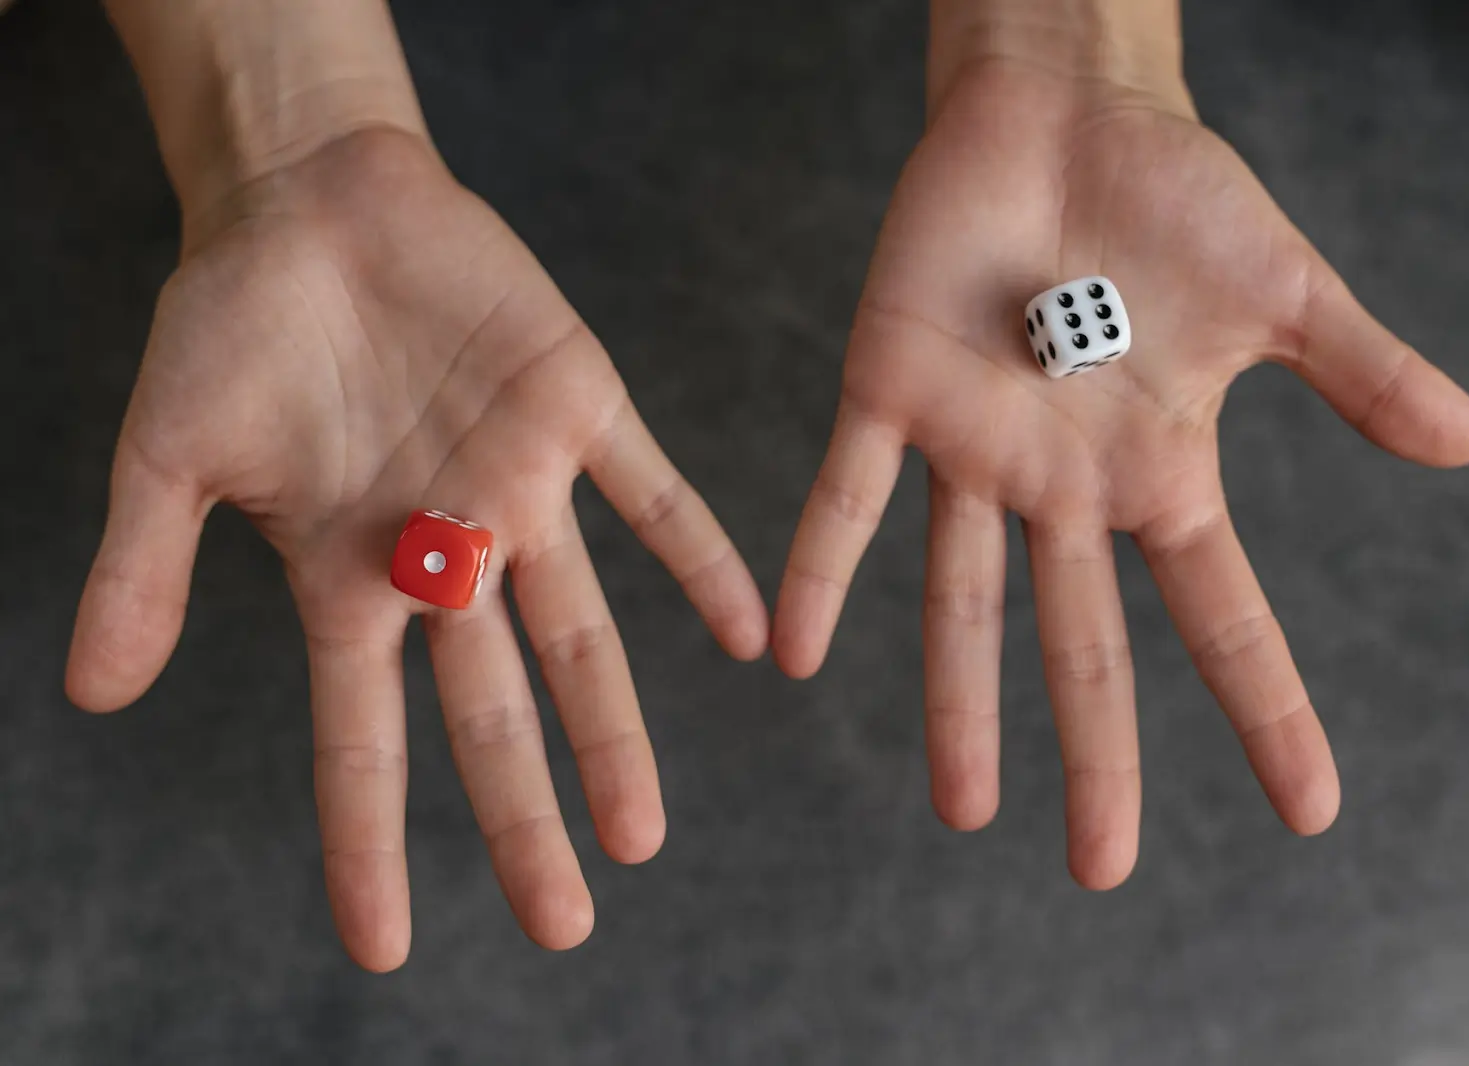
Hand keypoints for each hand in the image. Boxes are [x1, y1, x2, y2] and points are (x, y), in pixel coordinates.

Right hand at [65, 129, 768, 968]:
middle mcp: (448, 555)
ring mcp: (518, 488)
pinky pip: (652, 495)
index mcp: (351, 578)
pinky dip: (700, 558)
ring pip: (581, 634)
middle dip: (524, 818)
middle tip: (567, 922)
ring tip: (642, 832)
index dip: (370, 842)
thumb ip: (146, 570)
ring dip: (614, 730)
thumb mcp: (170, 454)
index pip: (364, 739)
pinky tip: (750, 632)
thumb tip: (90, 694)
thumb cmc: (232, 325)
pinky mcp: (575, 409)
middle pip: (494, 714)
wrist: (310, 200)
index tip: (381, 947)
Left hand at [772, 60, 1468, 887]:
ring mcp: (973, 447)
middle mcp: (1063, 484)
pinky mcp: (888, 390)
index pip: (1223, 613)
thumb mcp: (1283, 293)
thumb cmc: (1174, 196)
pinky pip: (848, 498)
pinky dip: (820, 570)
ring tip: (962, 809)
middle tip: (1101, 867)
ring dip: (958, 703)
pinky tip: (788, 654)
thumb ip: (1362, 373)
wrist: (1064, 111)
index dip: (1265, 710)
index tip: (1309, 811)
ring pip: (959, 598)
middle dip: (1094, 753)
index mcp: (1159, 470)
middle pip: (1083, 641)